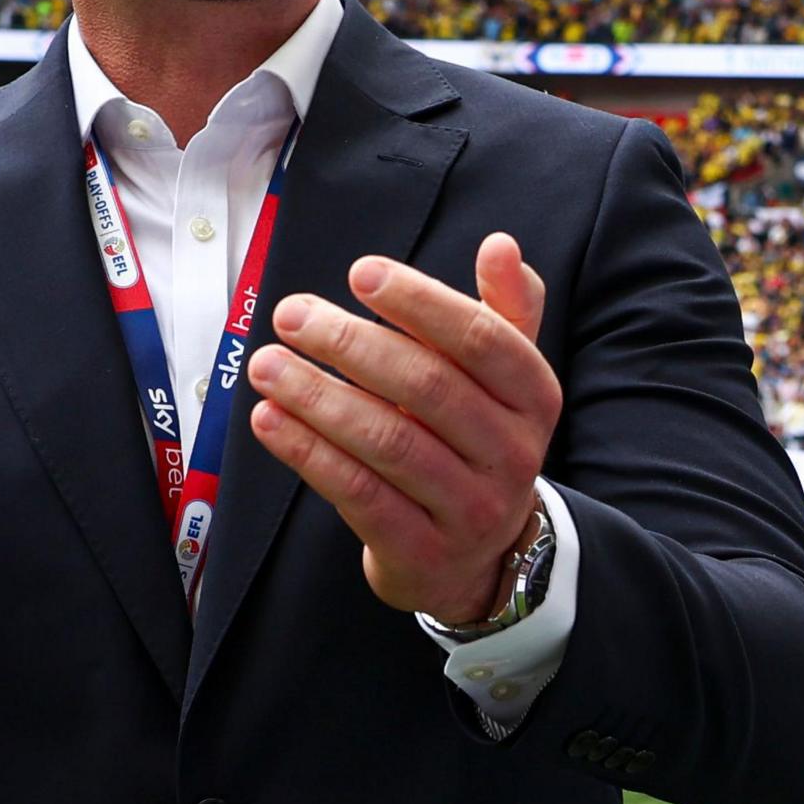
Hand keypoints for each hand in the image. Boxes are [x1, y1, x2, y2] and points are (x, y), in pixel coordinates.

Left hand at [246, 234, 559, 624]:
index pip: (481, 339)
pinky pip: (358, 493)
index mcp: (536, 397)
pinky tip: (270, 419)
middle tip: (292, 315)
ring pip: (389, 441)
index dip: (421, 302)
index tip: (361, 273)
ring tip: (267, 364)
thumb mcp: (503, 382)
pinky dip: (308, 452)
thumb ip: (504, 312)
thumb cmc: (476, 443)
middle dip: (352, 344)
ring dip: (319, 396)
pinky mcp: (422, 551)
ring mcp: (471, 508)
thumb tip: (501, 244)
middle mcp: (514, 453)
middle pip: (429, 386)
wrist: (478, 558)